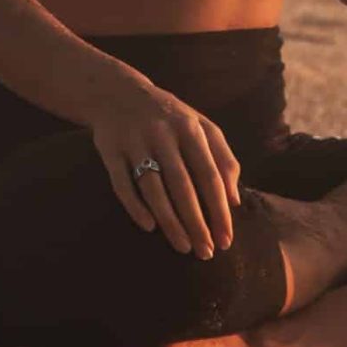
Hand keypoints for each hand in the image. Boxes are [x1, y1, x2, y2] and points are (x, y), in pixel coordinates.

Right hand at [87, 73, 242, 259]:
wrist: (119, 93)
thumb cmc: (171, 117)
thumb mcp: (201, 127)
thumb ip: (223, 158)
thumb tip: (235, 201)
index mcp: (191, 128)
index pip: (210, 175)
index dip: (220, 209)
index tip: (226, 239)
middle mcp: (164, 135)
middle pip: (183, 186)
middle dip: (197, 223)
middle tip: (206, 253)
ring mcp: (136, 142)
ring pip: (154, 189)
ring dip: (170, 222)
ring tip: (183, 247)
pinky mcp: (111, 151)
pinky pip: (122, 184)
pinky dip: (135, 206)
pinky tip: (149, 227)